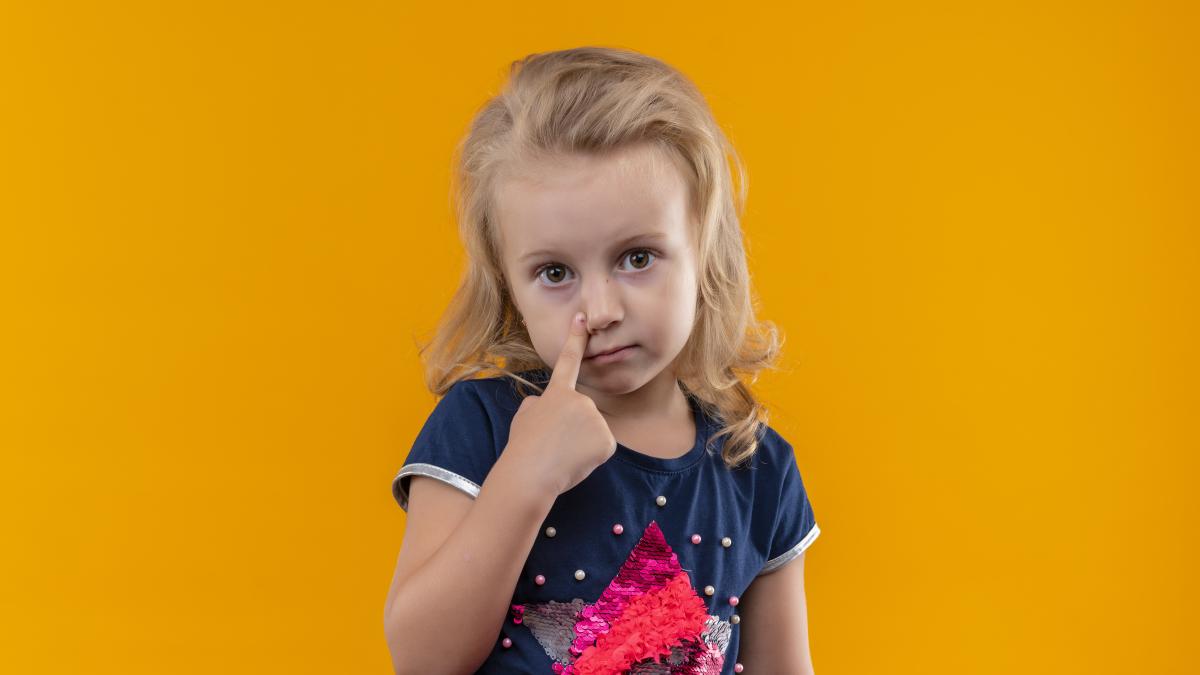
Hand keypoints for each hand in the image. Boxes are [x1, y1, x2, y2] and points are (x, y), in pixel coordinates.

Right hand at [503, 312, 616, 495]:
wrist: (529, 474)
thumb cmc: (523, 448)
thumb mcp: (525, 417)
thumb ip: (541, 404)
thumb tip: (548, 405)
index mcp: (557, 393)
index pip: (568, 361)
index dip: (575, 338)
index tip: (582, 318)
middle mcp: (580, 400)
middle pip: (585, 414)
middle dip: (575, 430)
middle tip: (554, 445)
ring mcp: (595, 418)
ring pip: (594, 432)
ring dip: (582, 445)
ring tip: (562, 454)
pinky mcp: (607, 440)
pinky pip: (602, 449)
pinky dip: (591, 458)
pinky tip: (576, 461)